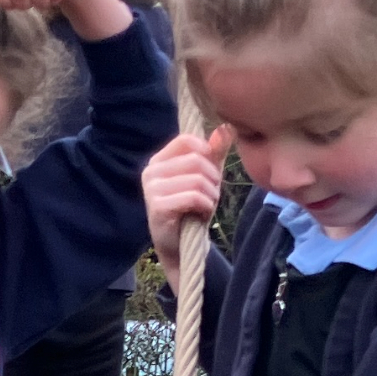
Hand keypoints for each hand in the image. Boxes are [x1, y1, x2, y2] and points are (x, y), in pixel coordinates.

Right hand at [142, 125, 229, 273]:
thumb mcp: (206, 177)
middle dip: (213, 179)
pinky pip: (193, 197)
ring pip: (197, 179)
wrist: (181, 246)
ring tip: (206, 206)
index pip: (187, 140)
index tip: (211, 174)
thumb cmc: (192, 209)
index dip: (208, 154)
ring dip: (211, 196)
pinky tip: (200, 215)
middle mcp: (151, 171)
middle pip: (196, 160)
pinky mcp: (157, 207)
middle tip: (211, 195)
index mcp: (159, 160)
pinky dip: (205, 206)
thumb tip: (225, 129)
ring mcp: (151, 189)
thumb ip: (214, 153)